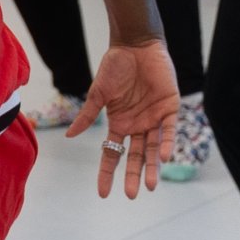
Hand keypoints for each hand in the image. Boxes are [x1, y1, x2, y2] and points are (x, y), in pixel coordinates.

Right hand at [65, 40, 181, 197]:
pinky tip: (165, 157)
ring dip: (153, 166)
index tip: (103, 193)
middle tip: (131, 194)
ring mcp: (153, 118)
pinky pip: (169, 129)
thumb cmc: (115, 66)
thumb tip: (70, 135)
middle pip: (135, 156)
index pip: (112, 154)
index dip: (107, 173)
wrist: (135, 45)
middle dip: (133, 176)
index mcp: (119, 124)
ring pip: (153, 148)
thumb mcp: (98, 93)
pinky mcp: (169, 107)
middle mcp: (137, 125)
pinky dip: (168, 142)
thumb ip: (88, 115)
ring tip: (151, 185)